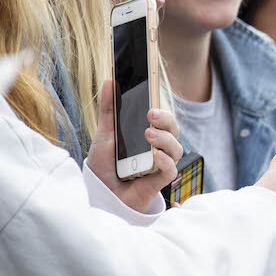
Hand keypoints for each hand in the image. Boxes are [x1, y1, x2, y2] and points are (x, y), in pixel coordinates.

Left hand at [87, 79, 182, 211]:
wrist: (100, 195)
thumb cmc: (106, 167)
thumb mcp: (104, 135)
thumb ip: (110, 110)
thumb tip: (110, 80)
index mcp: (147, 134)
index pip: (162, 118)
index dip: (162, 108)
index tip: (153, 100)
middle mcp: (157, 148)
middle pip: (173, 130)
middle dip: (166, 119)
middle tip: (151, 114)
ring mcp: (159, 164)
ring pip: (176, 148)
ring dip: (165, 139)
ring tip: (148, 134)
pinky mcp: (158, 182)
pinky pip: (171, 170)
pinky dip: (165, 161)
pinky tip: (155, 156)